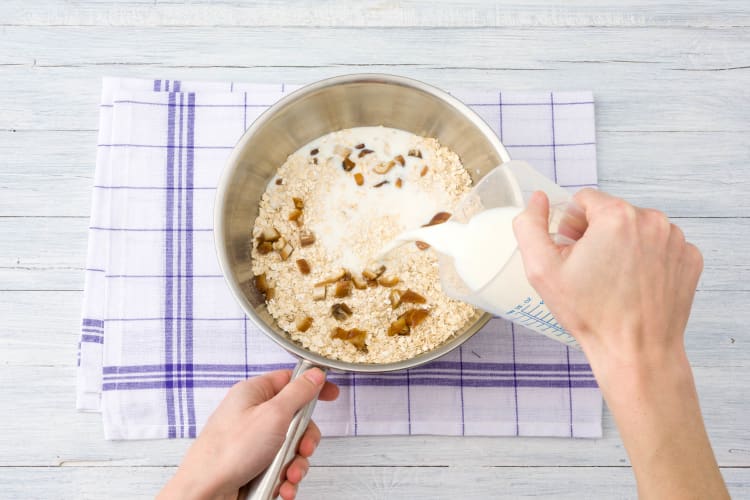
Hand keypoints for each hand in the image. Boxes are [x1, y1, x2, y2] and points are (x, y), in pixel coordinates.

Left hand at [158, 368, 339, 499]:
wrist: (204, 493)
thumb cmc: (228, 452)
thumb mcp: (273, 415)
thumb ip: (298, 393)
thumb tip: (314, 375)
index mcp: (253, 393)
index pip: (289, 380)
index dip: (312, 386)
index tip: (332, 395)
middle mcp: (252, 415)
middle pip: (295, 419)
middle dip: (305, 439)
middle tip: (304, 449)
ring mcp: (252, 441)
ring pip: (290, 447)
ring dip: (296, 464)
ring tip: (289, 476)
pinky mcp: (252, 464)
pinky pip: (280, 467)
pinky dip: (285, 479)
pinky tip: (282, 487)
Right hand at [513, 189, 727, 498]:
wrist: (636, 352)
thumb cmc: (590, 314)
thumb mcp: (541, 269)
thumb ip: (530, 225)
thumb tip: (537, 199)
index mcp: (617, 216)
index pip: (585, 200)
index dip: (570, 225)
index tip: (571, 252)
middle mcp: (652, 220)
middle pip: (612, 213)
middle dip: (597, 234)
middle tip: (589, 270)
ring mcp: (676, 240)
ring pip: (638, 228)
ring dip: (623, 245)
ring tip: (614, 280)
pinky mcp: (690, 259)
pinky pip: (661, 246)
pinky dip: (647, 259)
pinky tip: (636, 285)